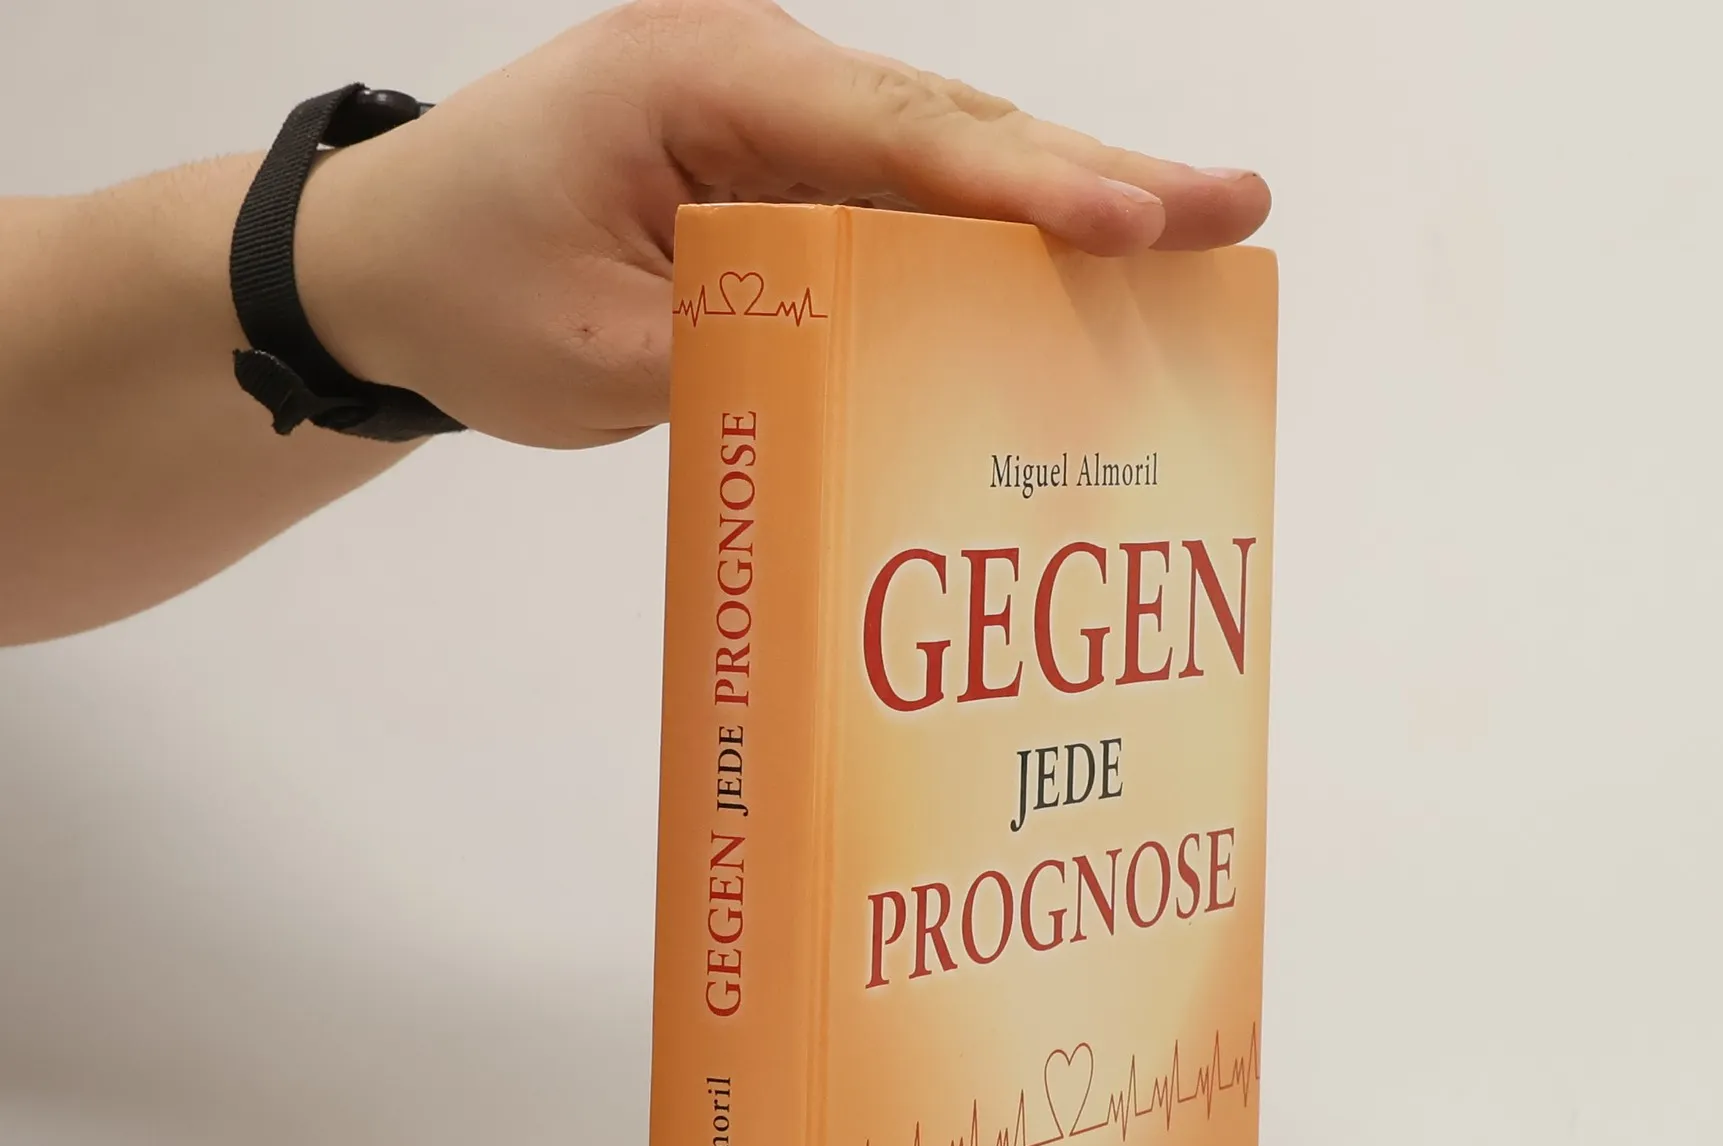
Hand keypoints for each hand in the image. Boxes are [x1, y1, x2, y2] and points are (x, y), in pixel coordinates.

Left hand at [296, 0, 1269, 447]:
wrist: (386, 259)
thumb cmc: (462, 281)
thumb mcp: (584, 351)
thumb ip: (729, 360)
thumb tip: (873, 386)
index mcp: (698, 80)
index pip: (887, 134)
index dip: (1019, 185)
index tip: (1129, 220)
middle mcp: (756, 78)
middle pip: (951, 128)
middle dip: (1094, 176)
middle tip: (1231, 208)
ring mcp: (776, 125)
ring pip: (945, 163)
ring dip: (1066, 205)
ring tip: (1194, 239)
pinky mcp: (784, 179)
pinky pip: (906, 208)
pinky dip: (993, 245)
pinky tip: (1080, 282)